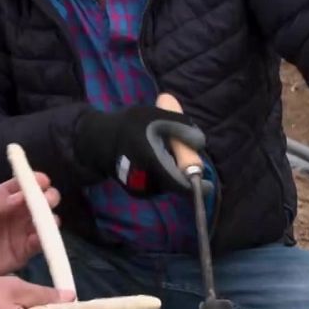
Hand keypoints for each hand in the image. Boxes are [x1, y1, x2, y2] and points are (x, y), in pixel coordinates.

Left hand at [0, 174, 60, 279]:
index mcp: (3, 198)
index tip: (42, 181)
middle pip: (40, 201)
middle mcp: (17, 212)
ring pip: (45, 221)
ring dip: (50, 218)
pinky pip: (41, 243)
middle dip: (48, 197)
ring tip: (47, 220)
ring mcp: (23, 231)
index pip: (23, 185)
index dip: (34, 181)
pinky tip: (40, 238)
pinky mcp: (25, 251)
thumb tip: (21, 196)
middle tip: (48, 200)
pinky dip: (45, 240)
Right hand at [74, 106, 209, 196]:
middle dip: (183, 170)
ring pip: (168, 184)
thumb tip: (201, 143)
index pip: (181, 184)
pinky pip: (159, 185)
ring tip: (162, 150)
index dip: (198, 186)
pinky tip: (154, 158)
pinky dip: (162, 174)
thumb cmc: (130, 125)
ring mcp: (142, 189)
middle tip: (177, 150)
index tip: (208, 182)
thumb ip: (182, 127)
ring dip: (172, 171)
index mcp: (154, 162)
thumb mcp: (157, 116)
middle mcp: (148, 181)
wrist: (100, 140)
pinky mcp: (138, 191)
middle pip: (177, 183)